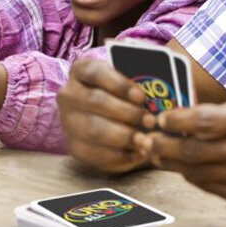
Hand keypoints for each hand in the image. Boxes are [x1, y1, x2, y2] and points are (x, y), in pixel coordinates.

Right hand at [57, 58, 152, 173]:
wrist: (109, 120)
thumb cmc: (123, 98)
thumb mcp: (128, 86)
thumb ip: (138, 90)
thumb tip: (158, 103)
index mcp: (81, 71)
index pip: (95, 72)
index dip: (119, 84)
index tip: (142, 97)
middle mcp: (68, 94)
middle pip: (95, 101)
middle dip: (126, 113)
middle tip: (150, 122)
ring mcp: (67, 120)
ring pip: (93, 129)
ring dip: (123, 137)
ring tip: (146, 142)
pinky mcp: (73, 145)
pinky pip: (93, 153)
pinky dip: (118, 156)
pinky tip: (137, 154)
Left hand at [149, 92, 225, 206]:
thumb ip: (223, 110)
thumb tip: (185, 115)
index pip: (203, 122)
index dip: (176, 121)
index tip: (162, 119)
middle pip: (191, 152)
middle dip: (161, 145)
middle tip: (146, 139)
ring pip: (194, 173)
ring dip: (169, 163)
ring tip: (157, 152)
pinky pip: (207, 187)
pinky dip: (190, 176)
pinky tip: (183, 166)